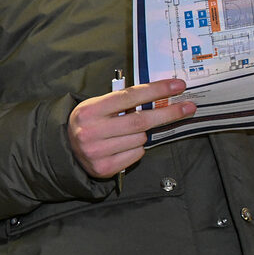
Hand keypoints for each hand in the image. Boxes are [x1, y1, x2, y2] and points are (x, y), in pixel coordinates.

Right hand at [67, 78, 194, 177]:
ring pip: (140, 139)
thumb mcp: (97, 106)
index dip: (156, 90)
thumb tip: (160, 96)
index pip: (129, 97)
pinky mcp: (104, 168)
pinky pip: (136, 154)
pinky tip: (124, 146)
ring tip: (129, 133)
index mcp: (89, 110)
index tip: (178, 86)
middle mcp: (91, 131)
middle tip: (188, 107)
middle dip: (168, 113)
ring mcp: (97, 152)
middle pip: (140, 121)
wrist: (65, 149)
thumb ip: (123, 102)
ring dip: (143, 134)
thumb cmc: (89, 123)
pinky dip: (136, 149)